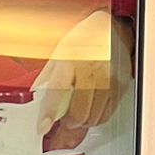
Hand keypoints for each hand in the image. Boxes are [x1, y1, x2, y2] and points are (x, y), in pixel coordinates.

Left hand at [34, 11, 133, 151]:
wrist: (109, 27)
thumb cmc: (83, 41)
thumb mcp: (59, 54)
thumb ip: (47, 78)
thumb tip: (35, 99)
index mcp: (71, 60)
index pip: (58, 90)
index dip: (50, 112)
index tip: (43, 127)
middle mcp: (91, 68)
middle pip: (78, 112)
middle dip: (69, 122)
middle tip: (65, 119)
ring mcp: (108, 77)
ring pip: (92, 117)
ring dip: (82, 121)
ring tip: (79, 111)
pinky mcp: (120, 85)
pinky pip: (105, 114)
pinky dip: (96, 117)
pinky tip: (91, 107)